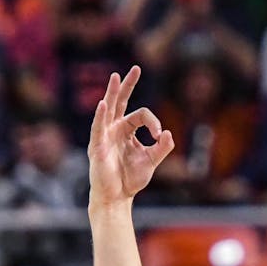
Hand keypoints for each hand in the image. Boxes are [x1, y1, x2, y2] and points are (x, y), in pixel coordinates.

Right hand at [88, 67, 174, 209]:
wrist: (117, 197)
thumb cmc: (131, 179)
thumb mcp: (151, 162)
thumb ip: (162, 148)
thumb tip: (168, 134)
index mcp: (127, 131)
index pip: (141, 115)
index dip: (153, 122)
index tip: (160, 135)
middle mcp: (114, 129)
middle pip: (121, 102)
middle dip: (127, 85)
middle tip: (136, 68)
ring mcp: (104, 136)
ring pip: (108, 109)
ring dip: (112, 93)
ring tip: (115, 77)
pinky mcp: (97, 146)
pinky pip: (98, 127)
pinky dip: (100, 115)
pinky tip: (103, 103)